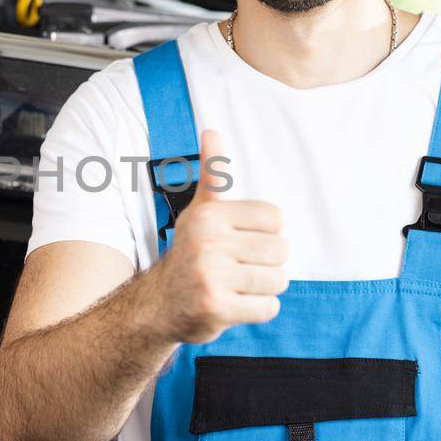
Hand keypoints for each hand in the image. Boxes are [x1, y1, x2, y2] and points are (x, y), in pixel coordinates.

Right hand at [145, 129, 289, 343]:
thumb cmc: (191, 253)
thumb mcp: (200, 211)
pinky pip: (268, 308)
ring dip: (263, 288)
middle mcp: (207, 243)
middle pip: (281, 250)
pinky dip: (257, 310)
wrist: (158, 304)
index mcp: (209, 215)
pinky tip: (235, 304)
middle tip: (239, 268)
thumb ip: (213, 174)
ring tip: (237, 286)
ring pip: (277, 280)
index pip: (276, 218)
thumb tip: (212, 130)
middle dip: (267, 264)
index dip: (266, 233)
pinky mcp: (216, 308)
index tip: (241, 242)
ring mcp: (210, 277)